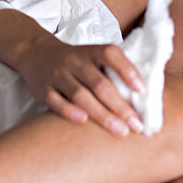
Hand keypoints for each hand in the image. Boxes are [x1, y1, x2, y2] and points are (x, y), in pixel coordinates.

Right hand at [19, 39, 145, 136]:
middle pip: (100, 83)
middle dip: (120, 106)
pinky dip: (69, 111)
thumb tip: (146, 94)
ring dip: (102, 114)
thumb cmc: (76, 61)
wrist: (36, 53)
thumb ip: (114, 70)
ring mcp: (58, 75)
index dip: (127, 70)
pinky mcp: (43, 90)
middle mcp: (75, 61)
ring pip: (81, 94)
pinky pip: (56, 101)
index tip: (141, 89)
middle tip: (137, 125)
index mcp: (91, 51)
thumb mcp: (92, 56)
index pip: (111, 55)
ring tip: (120, 131)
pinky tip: (84, 122)